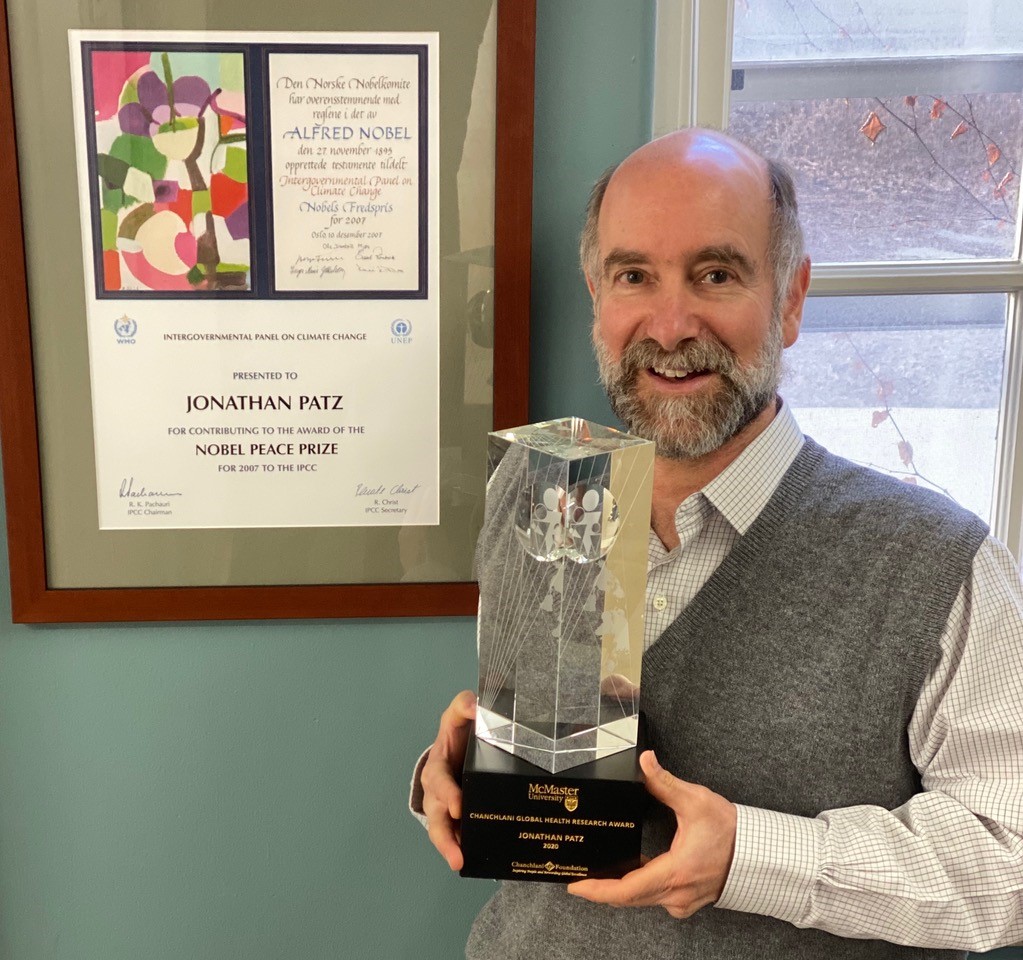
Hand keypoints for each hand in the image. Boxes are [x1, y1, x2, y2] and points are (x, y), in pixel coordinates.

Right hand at [421, 690, 475, 870]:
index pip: (439, 781)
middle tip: (457, 851)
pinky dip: (463, 850)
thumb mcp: (457, 718)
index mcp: (437, 767)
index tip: (457, 806)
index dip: (447, 794)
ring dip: (449, 848)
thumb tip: (474, 706)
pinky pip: (458, 838)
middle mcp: (438, 793)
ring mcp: (446, 809)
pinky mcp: (459, 821)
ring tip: (460, 863)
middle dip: (445, 834)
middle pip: (436, 816)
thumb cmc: (456, 737)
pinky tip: (474, 862)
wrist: (459, 752)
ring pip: (442, 832)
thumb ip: (463, 706)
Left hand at [567, 750, 735, 918]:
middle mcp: (675, 894)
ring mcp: (682, 901)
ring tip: (597, 876)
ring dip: (619, 890)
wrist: (760, 854)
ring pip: (641, 900)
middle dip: (601, 890)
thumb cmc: (732, 832)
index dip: (598, 890)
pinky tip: (629, 873)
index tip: (576, 885)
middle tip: (579, 878)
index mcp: (674, 873)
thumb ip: (665, 782)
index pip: (626, 890)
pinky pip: (654, 898)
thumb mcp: (696, 801)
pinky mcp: (687, 900)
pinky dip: (637, 889)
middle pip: (628, 899)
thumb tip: (645, 762)